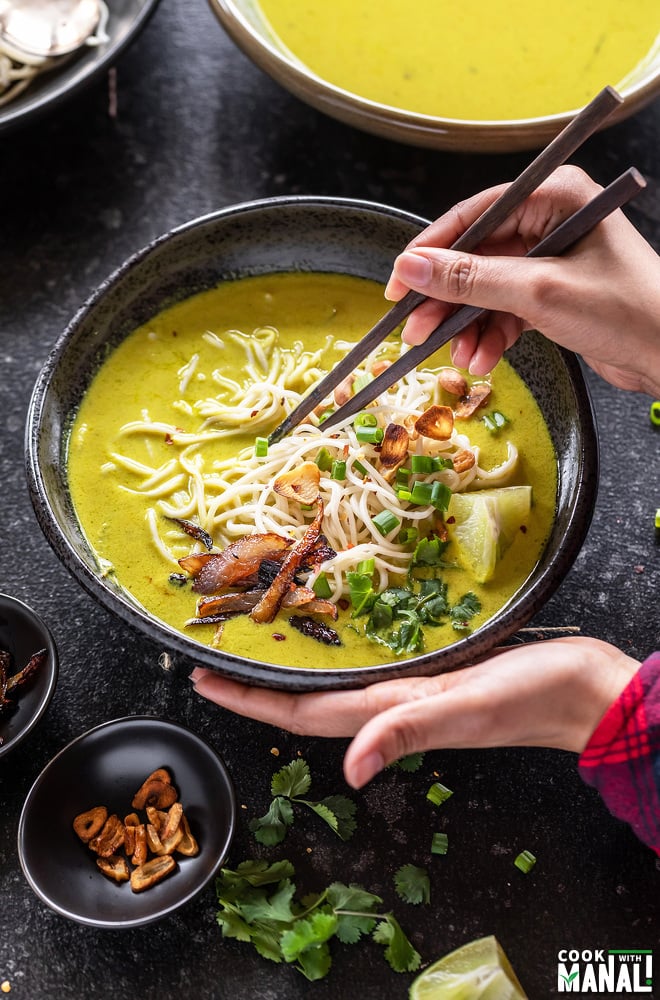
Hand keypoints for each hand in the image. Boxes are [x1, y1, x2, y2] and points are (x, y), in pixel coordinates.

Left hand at [190, 637, 638, 787]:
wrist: (585, 690)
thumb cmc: (537, 694)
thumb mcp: (473, 704)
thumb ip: (413, 728)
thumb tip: (349, 768)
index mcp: (396, 712)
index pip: (305, 714)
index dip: (251, 702)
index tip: (203, 681)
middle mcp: (397, 706)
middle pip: (309, 705)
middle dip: (257, 690)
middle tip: (213, 663)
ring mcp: (416, 692)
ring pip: (336, 689)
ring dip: (291, 676)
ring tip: (257, 654)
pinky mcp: (437, 674)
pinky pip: (370, 673)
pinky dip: (339, 661)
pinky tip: (335, 644)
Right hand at [385, 165, 659, 397]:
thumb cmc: (625, 310)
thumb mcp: (538, 292)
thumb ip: (471, 279)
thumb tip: (413, 267)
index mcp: (554, 196)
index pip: (474, 215)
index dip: (430, 251)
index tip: (398, 284)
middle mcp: (550, 220)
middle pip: (476, 256)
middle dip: (447, 299)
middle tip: (415, 331)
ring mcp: (551, 258)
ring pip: (486, 289)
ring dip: (467, 325)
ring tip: (458, 357)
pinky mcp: (553, 292)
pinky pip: (505, 309)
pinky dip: (491, 336)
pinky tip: (483, 360)